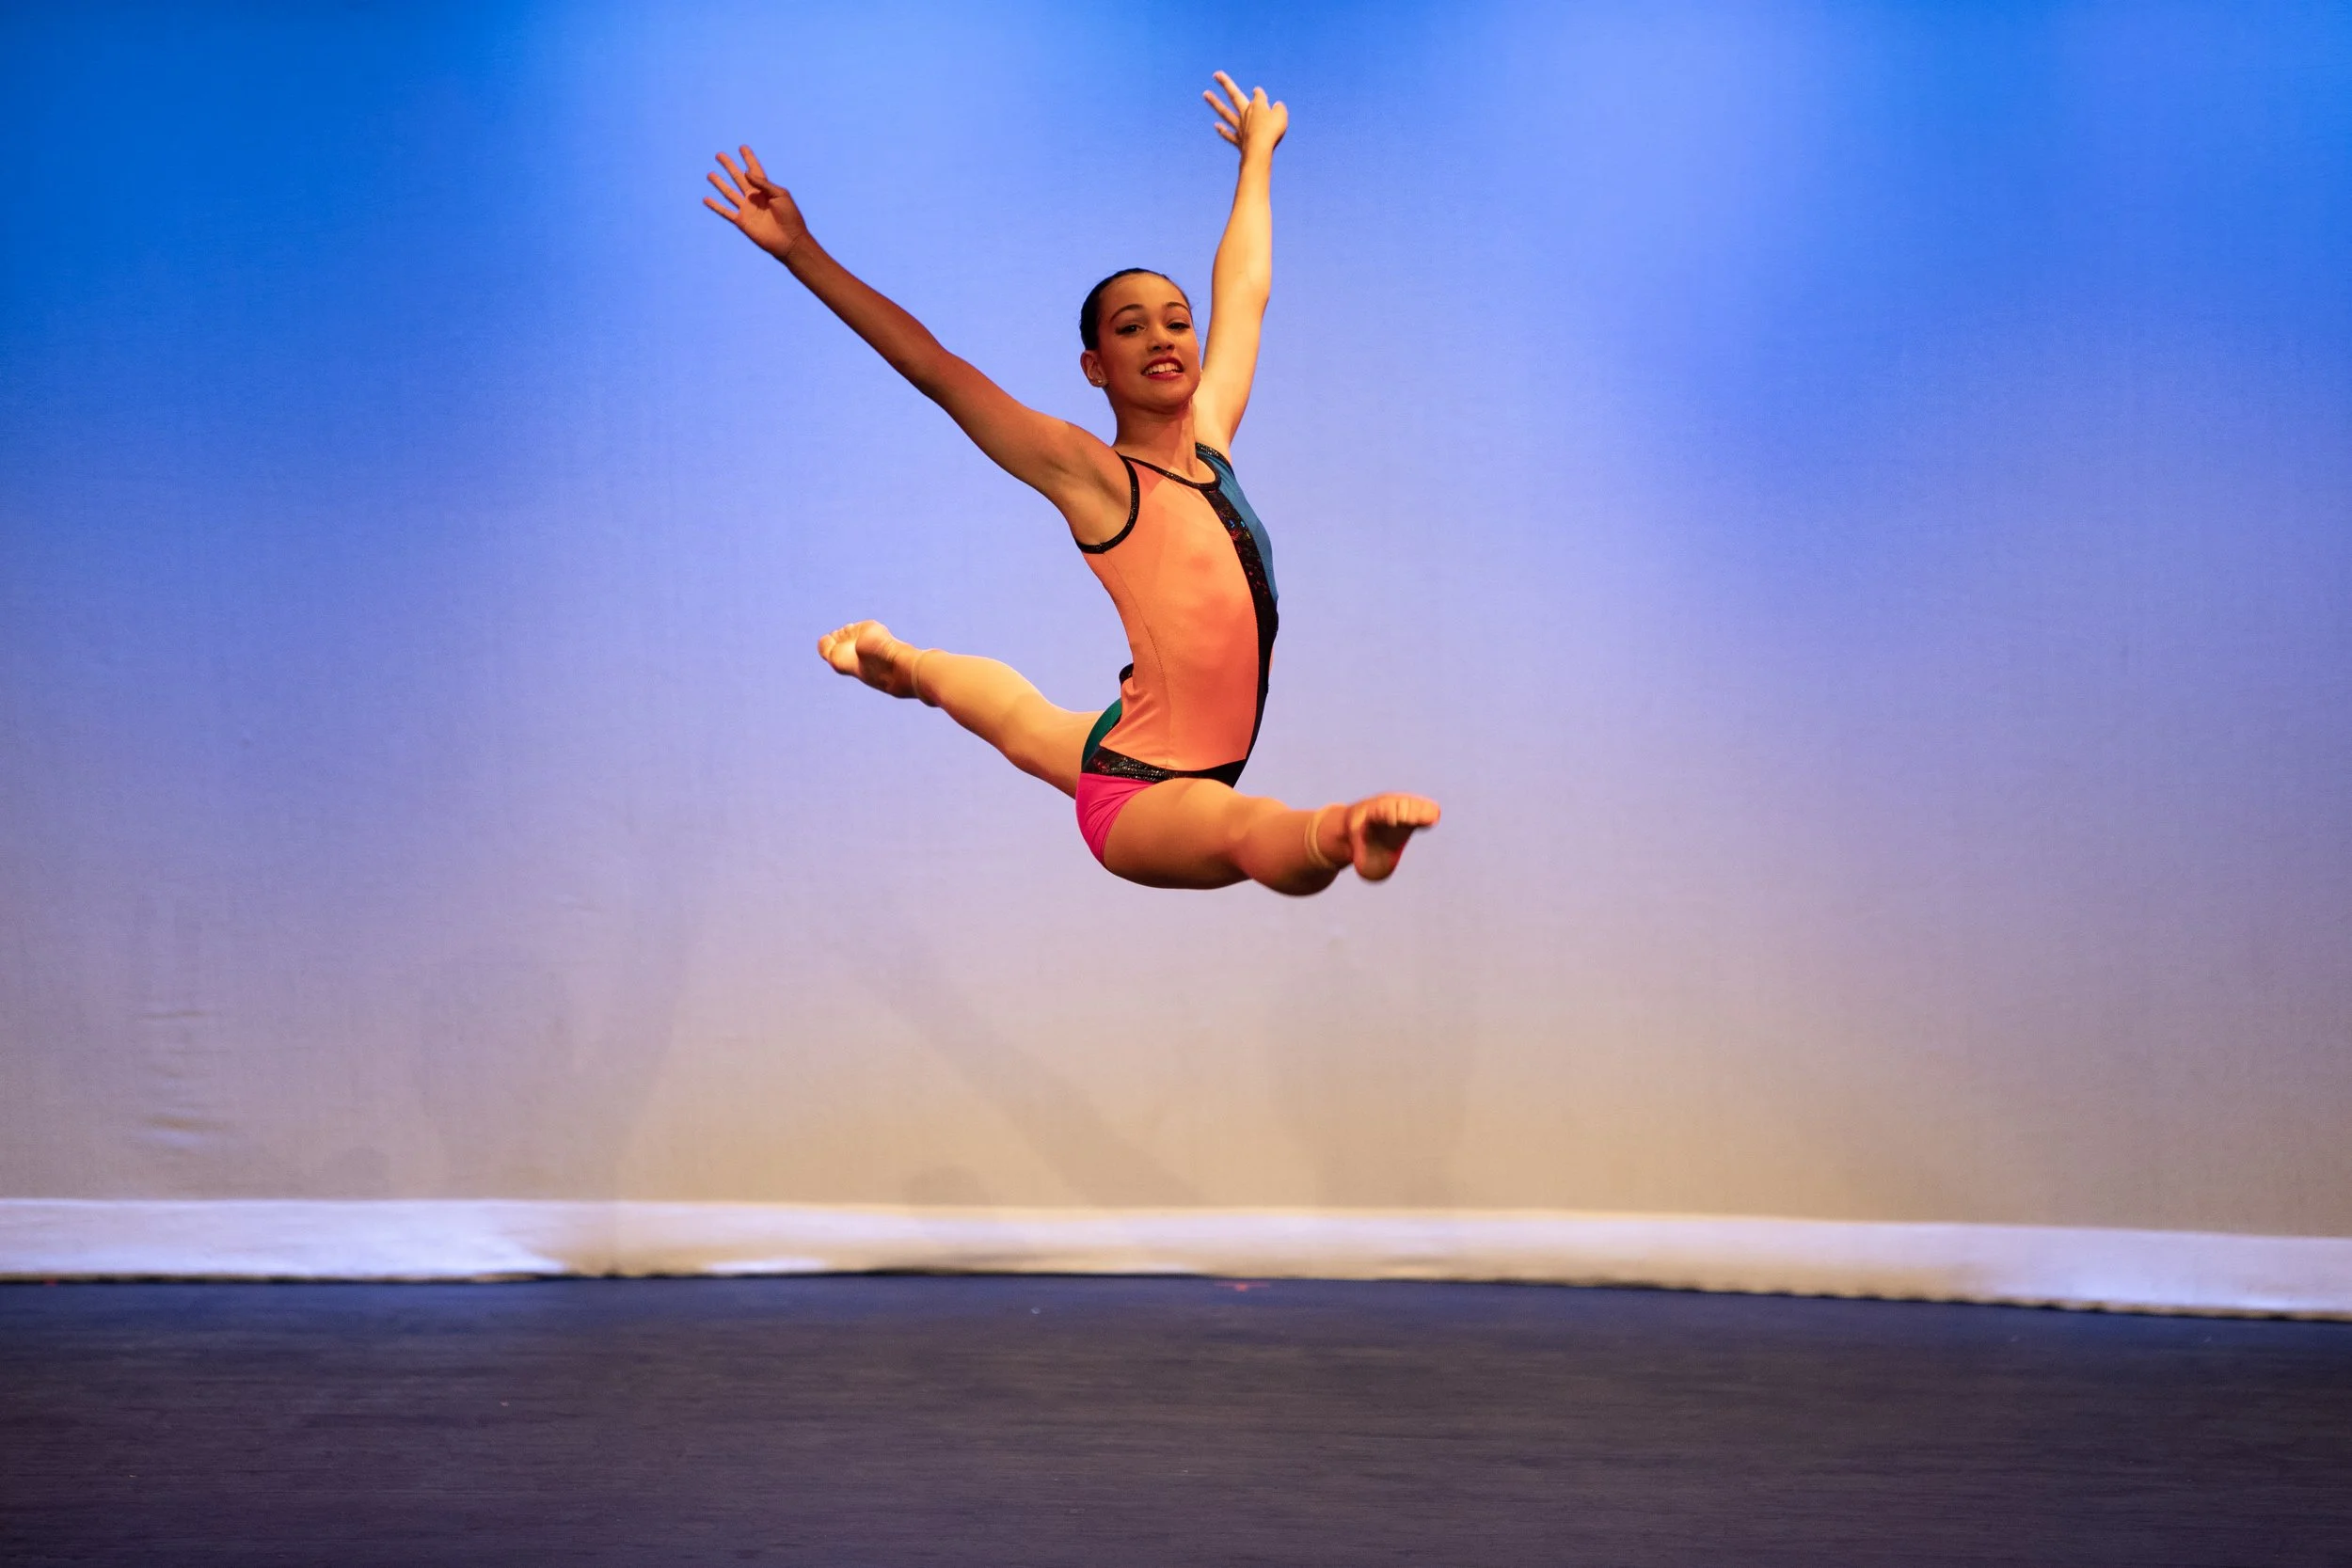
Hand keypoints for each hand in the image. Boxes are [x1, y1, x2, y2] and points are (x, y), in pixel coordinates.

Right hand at [704, 145, 808, 259]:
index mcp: (766, 190)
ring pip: (729, 192)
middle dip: (729, 166)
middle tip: (719, 155)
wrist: (789, 240)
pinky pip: (725, 212)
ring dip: (719, 183)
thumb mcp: (781, 195)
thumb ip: (763, 183)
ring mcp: (747, 209)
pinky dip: (715, 206)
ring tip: (710, 174)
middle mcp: (754, 197)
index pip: (755, 170)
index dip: (748, 159)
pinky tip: (706, 199)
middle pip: (738, 178)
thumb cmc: (790, 217)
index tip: (742, 147)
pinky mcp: (742, 221)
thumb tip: (746, 172)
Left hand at [1204, 71, 1286, 157]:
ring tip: (1205, 94)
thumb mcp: (1281, 116)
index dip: (1258, 93)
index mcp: (1257, 106)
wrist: (1259, 150)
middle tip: (1215, 74)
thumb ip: (1279, 109)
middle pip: (1234, 95)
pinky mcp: (1238, 141)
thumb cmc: (1272, 132)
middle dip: (1225, 84)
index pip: (1258, 95)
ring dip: (1215, 102)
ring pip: (1225, 112)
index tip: (1257, 92)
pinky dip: (1222, 130)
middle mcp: (1245, 114)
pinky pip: (1229, 135)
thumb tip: (1277, 105)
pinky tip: (1216, 126)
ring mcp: (1239, 127)